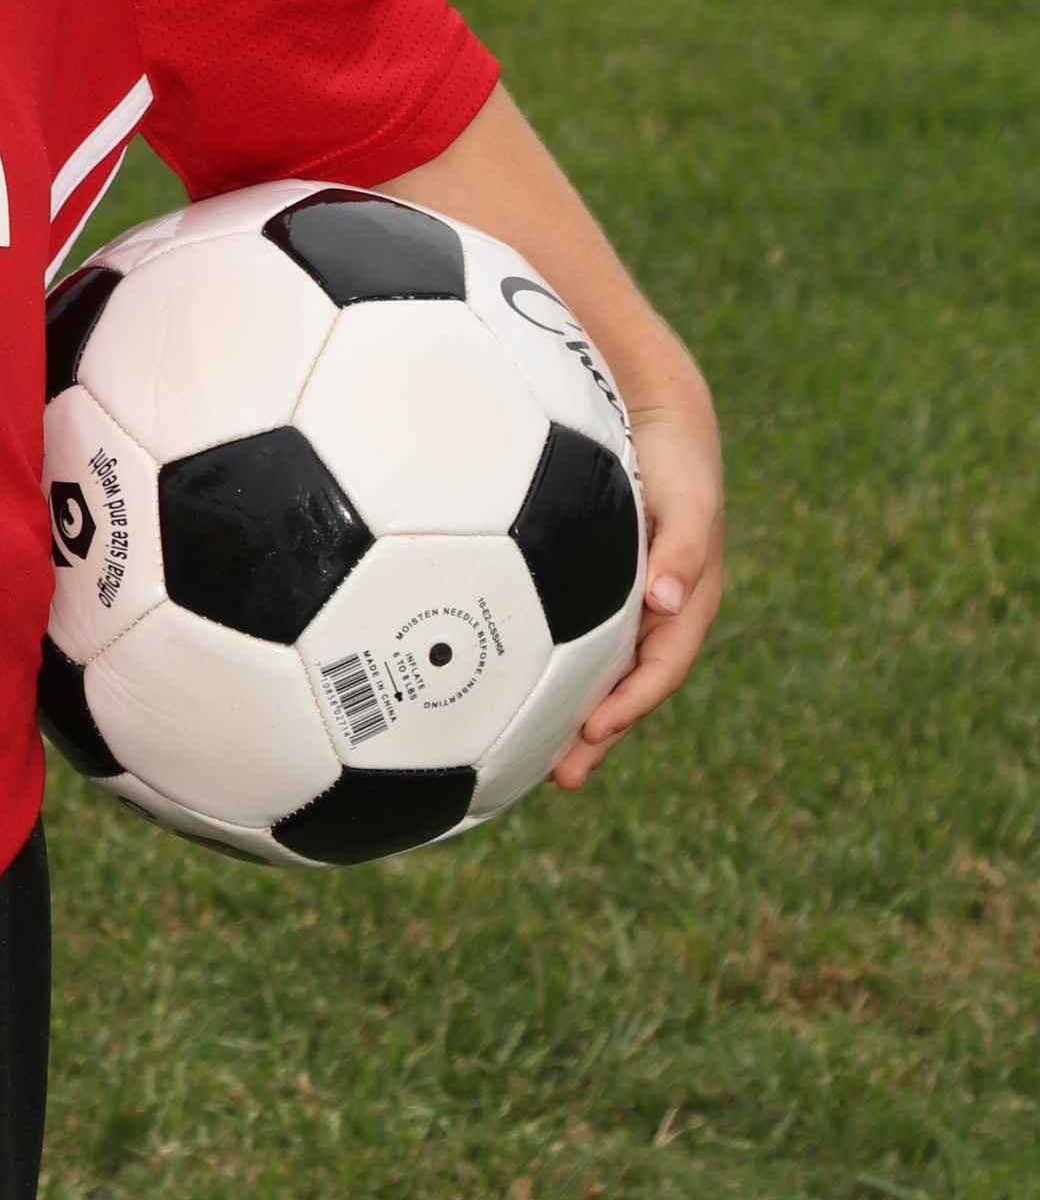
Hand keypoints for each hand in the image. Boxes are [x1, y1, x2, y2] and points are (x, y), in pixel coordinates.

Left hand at [546, 380, 723, 790]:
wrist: (656, 420)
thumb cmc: (677, 462)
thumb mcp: (689, 501)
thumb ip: (683, 546)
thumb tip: (670, 598)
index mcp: (685, 604)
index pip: (662, 669)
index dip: (632, 703)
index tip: (596, 730)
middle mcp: (653, 614)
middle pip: (626, 688)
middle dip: (598, 735)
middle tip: (561, 778)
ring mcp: (623, 604)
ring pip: (596, 672)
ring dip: (572, 714)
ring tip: (530, 758)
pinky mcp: (591, 589)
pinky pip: (573, 638)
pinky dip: (551, 669)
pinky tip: (510, 685)